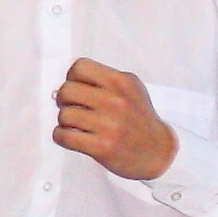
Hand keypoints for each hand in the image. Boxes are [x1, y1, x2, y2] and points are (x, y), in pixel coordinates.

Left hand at [54, 58, 177, 180]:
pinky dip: (61, 136)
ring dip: (65, 121)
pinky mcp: (102, 147)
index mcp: (122, 82)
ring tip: (75, 124)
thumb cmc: (138, 118)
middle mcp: (116, 101)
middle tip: (71, 106)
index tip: (76, 87)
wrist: (156, 149)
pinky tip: (71, 136)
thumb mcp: (130, 89)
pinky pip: (65, 137)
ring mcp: (110, 125)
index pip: (80, 67)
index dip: (72, 77)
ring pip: (64, 115)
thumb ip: (103, 81)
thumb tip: (65, 85)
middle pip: (67, 91)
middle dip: (64, 100)